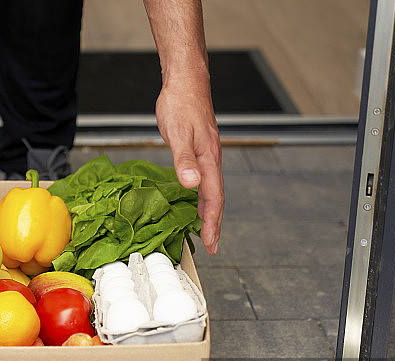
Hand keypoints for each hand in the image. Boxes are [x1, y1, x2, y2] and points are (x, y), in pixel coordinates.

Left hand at [155, 71, 223, 253]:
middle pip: (217, 198)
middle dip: (215, 223)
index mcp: (208, 159)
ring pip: (212, 189)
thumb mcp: (178, 132)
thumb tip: (191, 184)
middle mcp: (211, 159)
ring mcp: (207, 154)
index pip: (213, 198)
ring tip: (207, 230)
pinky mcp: (201, 148)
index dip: (211, 222)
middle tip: (213, 245)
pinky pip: (206, 179)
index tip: (210, 242)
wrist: (186, 80)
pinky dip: (203, 195)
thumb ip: (184, 159)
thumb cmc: (181, 103)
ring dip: (210, 211)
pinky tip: (196, 199)